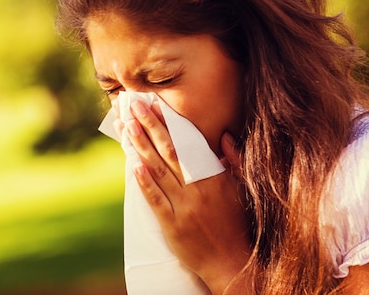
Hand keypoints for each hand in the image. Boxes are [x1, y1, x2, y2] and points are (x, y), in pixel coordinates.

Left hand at [125, 99, 251, 294]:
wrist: (232, 262)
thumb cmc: (237, 223)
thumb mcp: (241, 188)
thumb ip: (234, 160)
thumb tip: (225, 136)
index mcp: (214, 177)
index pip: (187, 143)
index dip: (169, 123)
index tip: (154, 105)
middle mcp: (198, 189)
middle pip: (169, 151)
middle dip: (150, 125)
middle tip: (134, 105)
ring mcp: (184, 207)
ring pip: (158, 171)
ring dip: (141, 146)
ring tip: (127, 126)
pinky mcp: (173, 225)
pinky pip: (156, 200)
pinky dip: (145, 183)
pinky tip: (133, 165)